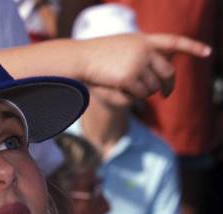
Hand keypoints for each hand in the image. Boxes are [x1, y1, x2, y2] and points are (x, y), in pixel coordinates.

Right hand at [80, 32, 211, 102]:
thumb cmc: (97, 55)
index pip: (174, 42)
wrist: (80, 58)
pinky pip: (139, 95)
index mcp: (145, 40)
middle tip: (166, 95)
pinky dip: (133, 98)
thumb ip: (141, 53)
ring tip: (129, 88)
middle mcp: (145, 50)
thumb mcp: (123, 47)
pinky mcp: (129, 77)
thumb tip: (157, 72)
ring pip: (153, 88)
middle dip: (168, 86)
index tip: (208, 52)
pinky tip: (122, 91)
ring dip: (144, 93)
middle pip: (167, 73)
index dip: (192, 47)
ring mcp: (138, 63)